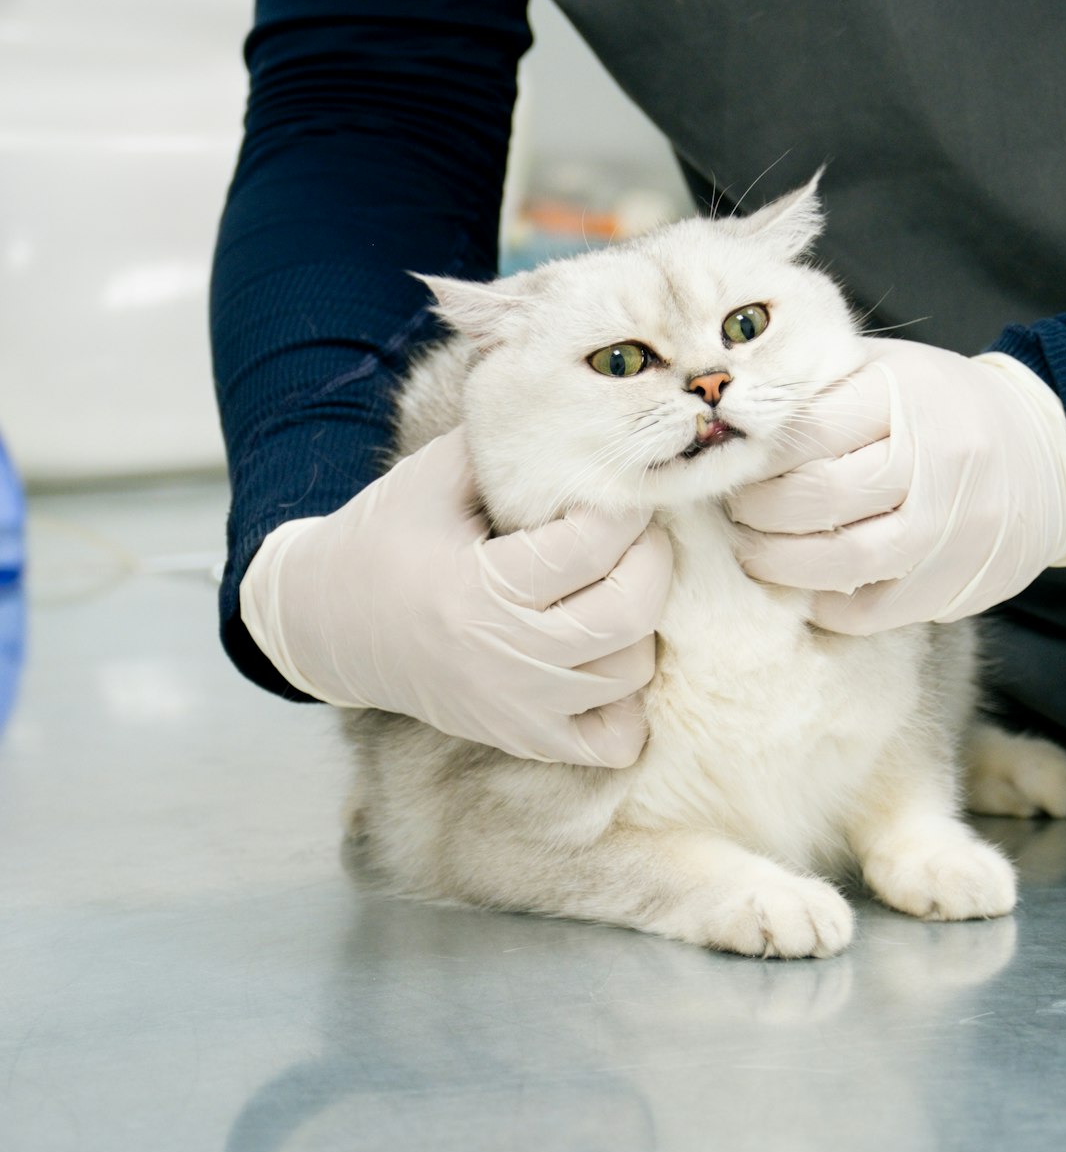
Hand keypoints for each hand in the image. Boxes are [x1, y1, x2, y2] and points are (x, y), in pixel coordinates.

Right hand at [239, 426, 672, 764]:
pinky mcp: (523, 738)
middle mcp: (503, 657)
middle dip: (653, 560)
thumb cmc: (382, 539)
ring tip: (618, 583)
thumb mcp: (430, 478)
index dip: (623, 507)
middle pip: (628, 614)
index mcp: (477, 588)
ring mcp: (518, 707)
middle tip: (641, 531)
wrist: (324, 626)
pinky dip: (628, 701)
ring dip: (640, 624)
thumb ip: (501, 443)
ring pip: (631, 672)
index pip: (589, 546)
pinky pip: (615, 738)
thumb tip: (580, 413)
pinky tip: (606, 655)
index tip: (624, 484)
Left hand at [729, 341, 1065, 632]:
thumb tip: (731, 415)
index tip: (730, 462)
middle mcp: (934, 461)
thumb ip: (823, 387)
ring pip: (842, 560)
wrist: (1051, 453)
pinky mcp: (956, 583)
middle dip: (756, 509)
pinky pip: (872, 610)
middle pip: (818, 496)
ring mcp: (951, 528)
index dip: (755, 454)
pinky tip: (805, 588)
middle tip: (734, 509)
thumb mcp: (892, 370)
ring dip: (779, 564)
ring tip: (753, 551)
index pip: (807, 430)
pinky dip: (825, 605)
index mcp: (907, 397)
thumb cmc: (946, 406)